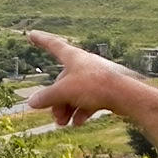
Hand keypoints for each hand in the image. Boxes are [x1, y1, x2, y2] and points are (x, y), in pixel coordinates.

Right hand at [23, 30, 144, 126]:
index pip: (53, 45)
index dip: (41, 40)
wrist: (125, 96)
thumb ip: (46, 97)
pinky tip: (78, 123)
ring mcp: (95, 77)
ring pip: (75, 93)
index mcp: (73, 57)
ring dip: (67, 109)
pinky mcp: (105, 89)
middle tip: (55, 117)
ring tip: (64, 123)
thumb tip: (31, 102)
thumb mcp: (64, 92)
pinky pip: (88, 100)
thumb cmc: (94, 86)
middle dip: (56, 101)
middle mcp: (84, 64)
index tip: (32, 34)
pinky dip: (81, 111)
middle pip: (62, 81)